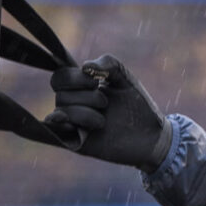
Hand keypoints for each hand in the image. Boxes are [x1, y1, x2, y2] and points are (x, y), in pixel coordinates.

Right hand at [46, 53, 173, 169]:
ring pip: (61, 112)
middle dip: (86, 96)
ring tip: (104, 121)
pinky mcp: (77, 142)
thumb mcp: (124, 77)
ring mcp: (74, 124)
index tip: (96, 81)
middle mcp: (73, 105)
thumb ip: (108, 63)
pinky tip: (72, 124)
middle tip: (106, 103)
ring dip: (85, 114)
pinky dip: (58, 125)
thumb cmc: (138, 105)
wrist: (152, 136)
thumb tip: (84, 67)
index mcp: (81, 88)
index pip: (60, 77)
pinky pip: (54, 132)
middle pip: (60, 94)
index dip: (74, 78)